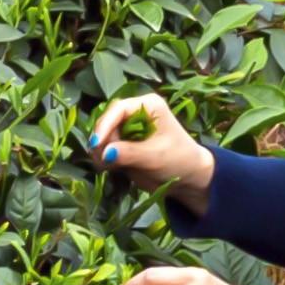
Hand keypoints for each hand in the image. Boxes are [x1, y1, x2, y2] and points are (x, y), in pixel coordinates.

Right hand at [88, 93, 213, 203]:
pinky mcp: (123, 144)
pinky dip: (104, 158)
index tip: (97, 143)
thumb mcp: (155, 157)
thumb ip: (130, 153)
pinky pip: (104, 148)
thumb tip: (104, 153)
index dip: (105, 124)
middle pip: (107, 121)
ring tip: (112, 167)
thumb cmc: (179, 160)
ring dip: (101, 151)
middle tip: (106, 161)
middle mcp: (136, 113)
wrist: (188, 178)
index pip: (119, 109)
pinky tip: (113, 168)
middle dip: (103, 141)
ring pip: (103, 135)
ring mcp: (128, 129)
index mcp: (148, 106)